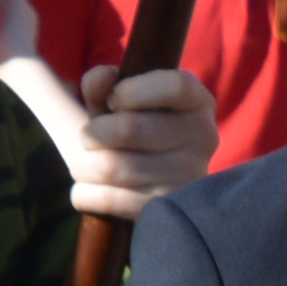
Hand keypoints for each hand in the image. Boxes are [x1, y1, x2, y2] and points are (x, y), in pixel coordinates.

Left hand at [65, 65, 220, 222]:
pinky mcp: (167, 208)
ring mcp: (190, 175)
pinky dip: (84, 194)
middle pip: (128, 128)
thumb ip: (101, 83)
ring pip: (111, 166)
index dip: (129, 92)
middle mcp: (203, 136)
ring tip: (90, 165)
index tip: (113, 100)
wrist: (135, 185)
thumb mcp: (113, 102)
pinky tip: (92, 189)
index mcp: (196, 101)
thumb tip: (100, 78)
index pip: (174, 86)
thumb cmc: (124, 132)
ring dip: (83, 166)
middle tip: (90, 138)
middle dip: (91, 133)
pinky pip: (106, 199)